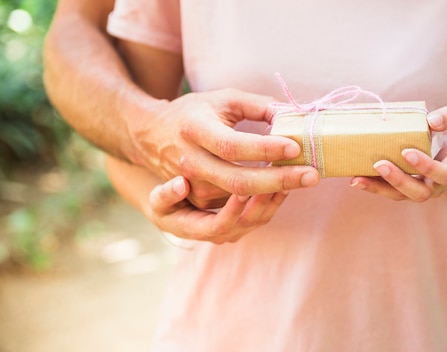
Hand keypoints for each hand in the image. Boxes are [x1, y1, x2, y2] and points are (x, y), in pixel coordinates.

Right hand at [133, 89, 319, 208]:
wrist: (151, 135)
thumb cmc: (195, 113)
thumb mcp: (223, 99)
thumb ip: (258, 105)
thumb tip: (293, 114)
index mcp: (195, 129)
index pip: (232, 145)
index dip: (265, 148)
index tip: (295, 146)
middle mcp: (190, 161)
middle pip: (238, 181)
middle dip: (279, 180)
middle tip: (313, 175)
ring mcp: (191, 185)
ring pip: (238, 199)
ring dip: (274, 192)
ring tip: (305, 177)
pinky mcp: (196, 201)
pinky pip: (234, 207)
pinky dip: (263, 198)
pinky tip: (285, 187)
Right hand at [148, 175, 287, 243]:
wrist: (174, 207)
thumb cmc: (165, 199)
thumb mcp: (158, 199)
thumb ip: (164, 195)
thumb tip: (179, 184)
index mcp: (194, 229)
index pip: (218, 225)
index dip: (233, 210)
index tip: (244, 190)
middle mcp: (217, 234)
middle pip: (246, 222)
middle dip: (264, 202)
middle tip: (277, 180)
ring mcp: (233, 230)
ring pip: (259, 219)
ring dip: (273, 199)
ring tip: (284, 177)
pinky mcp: (245, 222)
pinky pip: (265, 213)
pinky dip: (276, 198)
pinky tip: (285, 178)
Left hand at [349, 102, 446, 201]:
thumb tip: (431, 120)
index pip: (444, 174)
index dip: (427, 167)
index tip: (408, 152)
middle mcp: (438, 183)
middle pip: (420, 193)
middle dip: (399, 180)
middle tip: (379, 164)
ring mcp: (422, 188)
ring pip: (401, 196)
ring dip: (379, 189)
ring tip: (357, 178)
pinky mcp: (407, 187)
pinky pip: (390, 191)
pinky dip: (373, 186)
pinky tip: (355, 178)